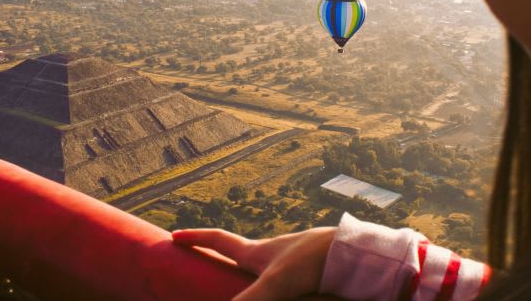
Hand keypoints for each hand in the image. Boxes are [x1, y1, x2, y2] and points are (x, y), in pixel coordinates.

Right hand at [172, 226, 336, 300]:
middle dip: (223, 265)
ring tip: (248, 291)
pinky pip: (287, 290)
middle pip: (240, 260)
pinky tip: (286, 299)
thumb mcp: (275, 282)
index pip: (219, 241)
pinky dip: (280, 295)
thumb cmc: (314, 259)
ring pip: (264, 278)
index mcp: (257, 252)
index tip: (174, 236)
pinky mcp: (308, 279)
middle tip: (208, 273)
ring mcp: (291, 267)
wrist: (355, 257)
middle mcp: (272, 257)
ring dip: (254, 286)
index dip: (195, 238)